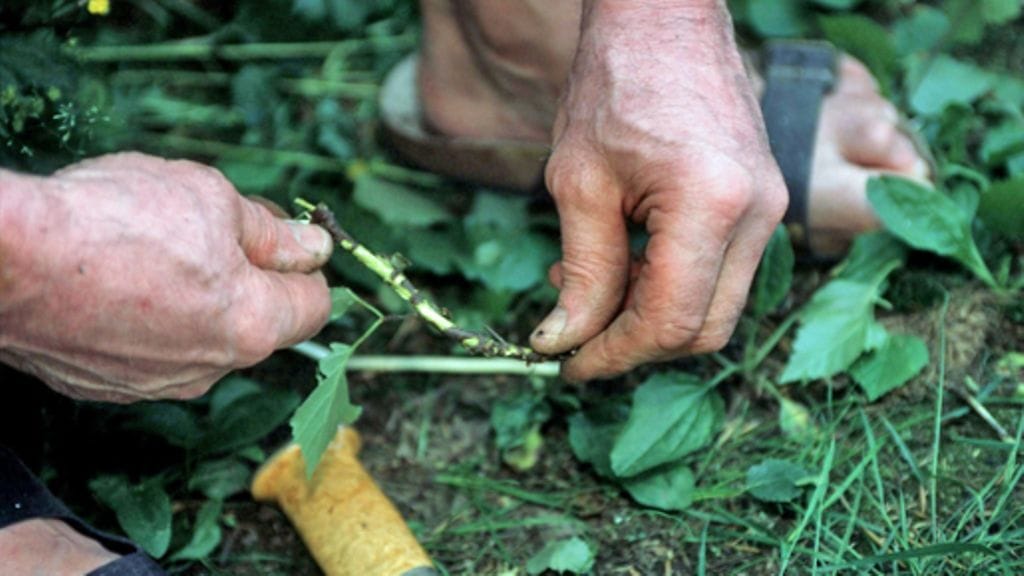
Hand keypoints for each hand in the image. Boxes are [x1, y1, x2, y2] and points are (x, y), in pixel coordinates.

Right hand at [0, 153, 332, 401]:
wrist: (5, 260)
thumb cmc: (112, 220)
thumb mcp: (212, 200)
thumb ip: (272, 232)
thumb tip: (312, 247)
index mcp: (253, 326)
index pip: (314, 305)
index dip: (305, 264)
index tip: (284, 234)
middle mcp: (211, 369)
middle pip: (258, 321)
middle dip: (248, 275)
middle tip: (208, 226)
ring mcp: (155, 385)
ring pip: (203, 336)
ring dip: (195, 297)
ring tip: (148, 249)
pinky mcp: (106, 387)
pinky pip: (150, 349)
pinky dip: (146, 318)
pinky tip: (112, 279)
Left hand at [529, 0, 787, 380]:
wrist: (663, 20)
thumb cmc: (614, 83)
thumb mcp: (578, 184)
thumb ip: (580, 272)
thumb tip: (563, 340)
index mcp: (712, 203)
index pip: (670, 320)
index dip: (615, 354)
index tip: (567, 364)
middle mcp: (759, 213)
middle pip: (704, 327)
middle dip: (634, 341)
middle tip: (574, 326)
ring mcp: (771, 207)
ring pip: (715, 305)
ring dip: (651, 311)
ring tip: (587, 278)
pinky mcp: (765, 201)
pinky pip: (722, 271)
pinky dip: (672, 282)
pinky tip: (625, 255)